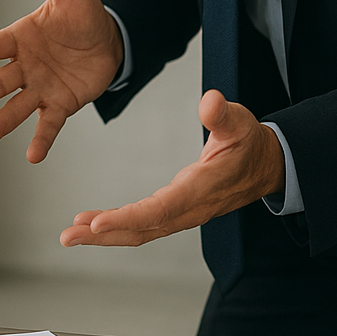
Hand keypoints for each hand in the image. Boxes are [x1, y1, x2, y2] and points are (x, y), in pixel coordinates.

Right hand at [0, 0, 122, 163]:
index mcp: (20, 37)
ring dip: (2, 121)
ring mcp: (40, 87)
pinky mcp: (60, 105)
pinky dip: (40, 140)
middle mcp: (24, 65)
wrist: (109, 41)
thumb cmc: (82, 15)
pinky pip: (48, 124)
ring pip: (17, 105)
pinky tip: (31, 156)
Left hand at [60, 90, 285, 246]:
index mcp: (200, 188)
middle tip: (69, 235)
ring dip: (106, 235)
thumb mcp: (239, 121)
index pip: (159, 210)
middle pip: (142, 228)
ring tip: (73, 234)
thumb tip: (209, 100)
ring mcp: (183, 214)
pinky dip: (118, 227)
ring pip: (140, 232)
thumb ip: (222, 113)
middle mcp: (189, 208)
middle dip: (104, 234)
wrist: (267, 165)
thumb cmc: (249, 141)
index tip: (97, 224)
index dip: (127, 218)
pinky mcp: (177, 212)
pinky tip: (96, 225)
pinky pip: (144, 225)